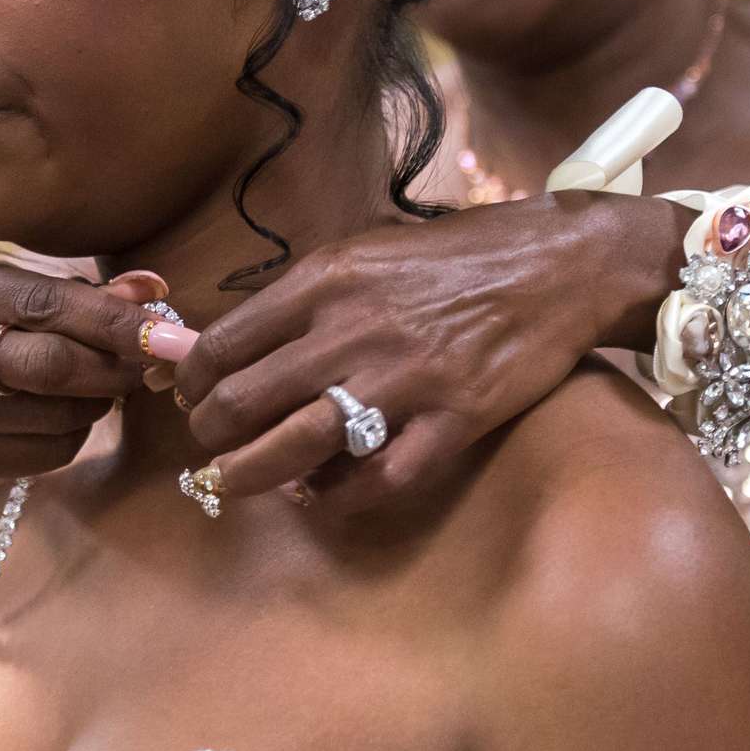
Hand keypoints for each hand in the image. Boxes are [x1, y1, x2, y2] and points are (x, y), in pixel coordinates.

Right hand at [0, 253, 168, 482]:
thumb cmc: (0, 317)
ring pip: (53, 417)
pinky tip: (71, 418)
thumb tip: (154, 291)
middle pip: (50, 366)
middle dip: (112, 371)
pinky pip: (42, 455)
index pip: (49, 304)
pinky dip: (73, 439)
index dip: (118, 325)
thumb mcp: (36, 285)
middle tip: (144, 370)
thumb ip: (95, 290)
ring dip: (97, 405)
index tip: (172, 340)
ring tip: (102, 389)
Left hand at [167, 192, 690, 512]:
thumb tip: (233, 336)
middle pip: (240, 403)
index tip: (191, 399)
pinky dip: (339, 501)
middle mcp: (352, 331)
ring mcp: (402, 382)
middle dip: (208, 437)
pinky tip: (324, 498)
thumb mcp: (368, 249)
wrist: (559, 267)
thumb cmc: (461, 254)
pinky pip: (376, 483)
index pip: (221, 344)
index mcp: (325, 281)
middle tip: (210, 448)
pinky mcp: (450, 423)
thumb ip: (303, 294)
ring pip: (293, 450)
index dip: (189, 383)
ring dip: (250, 477)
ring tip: (240, 484)